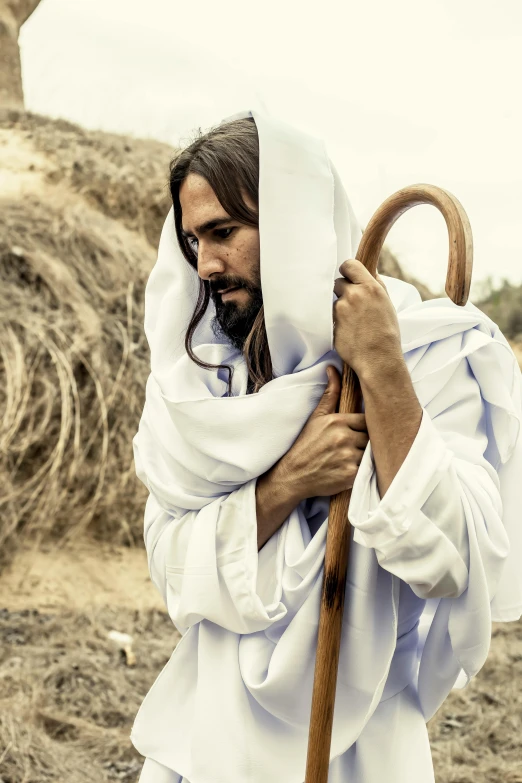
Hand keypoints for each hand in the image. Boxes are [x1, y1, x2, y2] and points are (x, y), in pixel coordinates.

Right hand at [278, 366, 368, 499]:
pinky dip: (361, 471)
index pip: (366, 420)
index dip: (363, 428)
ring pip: (370, 454)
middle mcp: (344, 438)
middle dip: (365, 443)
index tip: (356, 433)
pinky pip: (367, 470)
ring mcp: (348, 457)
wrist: (292, 476)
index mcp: (338, 421)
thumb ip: (330, 394)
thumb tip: (333, 368)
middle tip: (354, 448)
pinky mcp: (350, 476)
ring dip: (364, 458)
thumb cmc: (305, 445)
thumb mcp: (316, 418)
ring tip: (350, 459)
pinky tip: (349, 470)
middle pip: (371, 437)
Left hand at [333, 260, 402, 377]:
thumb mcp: (387, 303)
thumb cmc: (387, 332)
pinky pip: (331, 317)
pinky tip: (349, 331)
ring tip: (354, 322)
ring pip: (334, 301)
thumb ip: (375, 285)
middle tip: (353, 304)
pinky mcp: (332, 323)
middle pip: (338, 282)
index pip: (349, 265)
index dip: (348, 271)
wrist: (379, 359)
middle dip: (343, 291)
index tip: (349, 277)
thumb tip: (369, 271)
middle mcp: (353, 295)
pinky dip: (337, 322)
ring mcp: (340, 310)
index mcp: (370, 287)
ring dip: (340, 308)